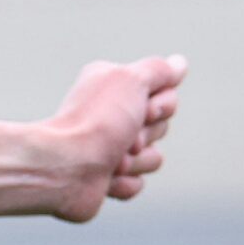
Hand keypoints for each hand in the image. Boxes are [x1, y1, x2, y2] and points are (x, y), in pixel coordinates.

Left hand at [45, 54, 185, 221]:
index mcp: (114, 87)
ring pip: (153, 157)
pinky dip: (124, 182)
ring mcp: (108, 148)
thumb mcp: (131, 81)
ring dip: (136, 161)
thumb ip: (158, 70)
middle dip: (148, 135)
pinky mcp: (106, 178)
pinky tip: (105, 177)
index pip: (166, 95)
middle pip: (161, 126)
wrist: (64, 168)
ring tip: (112, 160)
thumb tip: (179, 63)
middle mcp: (110, 115)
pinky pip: (137, 182)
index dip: (161, 106)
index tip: (143, 109)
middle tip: (124, 137)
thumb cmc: (97, 121)